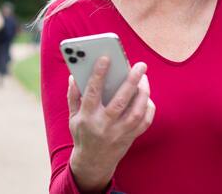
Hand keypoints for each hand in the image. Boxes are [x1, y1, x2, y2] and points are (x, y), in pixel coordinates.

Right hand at [67, 57, 154, 191]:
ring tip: (144, 77)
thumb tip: (74, 75)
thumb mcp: (73, 117)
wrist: (93, 164)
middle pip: (120, 101)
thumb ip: (73, 96)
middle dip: (131, 81)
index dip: (98, 74)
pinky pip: (144, 122)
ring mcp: (119, 133)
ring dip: (143, 93)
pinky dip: (148, 107)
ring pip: (136, 111)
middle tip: (140, 65)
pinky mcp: (130, 138)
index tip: (106, 57)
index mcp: (87, 118)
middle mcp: (104, 126)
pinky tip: (146, 96)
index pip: (93, 92)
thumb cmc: (83, 134)